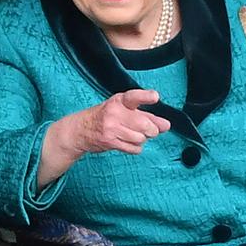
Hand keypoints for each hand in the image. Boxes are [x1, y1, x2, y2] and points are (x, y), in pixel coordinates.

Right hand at [37, 89, 170, 186]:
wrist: (80, 130)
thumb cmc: (105, 117)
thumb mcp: (123, 110)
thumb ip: (146, 116)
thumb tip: (166, 125)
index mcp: (119, 101)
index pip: (134, 97)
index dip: (146, 97)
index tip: (155, 97)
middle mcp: (114, 113)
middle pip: (145, 125)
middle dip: (152, 130)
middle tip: (150, 130)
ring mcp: (111, 128)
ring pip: (140, 138)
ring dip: (141, 139)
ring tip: (132, 135)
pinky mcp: (109, 141)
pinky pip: (134, 148)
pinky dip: (136, 148)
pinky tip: (128, 142)